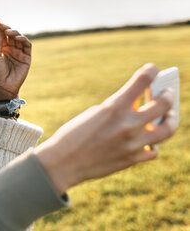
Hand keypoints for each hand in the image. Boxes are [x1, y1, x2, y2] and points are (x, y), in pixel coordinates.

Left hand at [0, 19, 31, 101]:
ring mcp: (20, 54)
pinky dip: (23, 40)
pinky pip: (27, 46)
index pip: (4, 36)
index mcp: (4, 50)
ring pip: (20, 39)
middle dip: (7, 29)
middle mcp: (13, 50)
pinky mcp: (27, 58)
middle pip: (12, 36)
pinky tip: (17, 38)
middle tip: (2, 26)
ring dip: (15, 33)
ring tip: (8, 32)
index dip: (1, 28)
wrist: (2, 87)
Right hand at [34, 63, 176, 193]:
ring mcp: (133, 144)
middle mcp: (128, 125)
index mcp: (114, 107)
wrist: (63, 163)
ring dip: (171, 118)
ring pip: (168, 128)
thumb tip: (139, 109)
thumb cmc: (73, 134)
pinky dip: (153, 143)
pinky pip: (154, 150)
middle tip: (166, 93)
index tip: (152, 69)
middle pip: (164, 104)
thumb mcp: (94, 113)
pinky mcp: (133, 159)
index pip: (143, 80)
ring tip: (168, 115)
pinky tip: (149, 139)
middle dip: (167, 95)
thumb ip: (118, 109)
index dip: (150, 71)